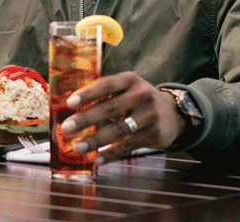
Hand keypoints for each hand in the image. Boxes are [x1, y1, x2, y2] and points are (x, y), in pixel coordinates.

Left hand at [59, 71, 184, 165]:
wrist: (172, 113)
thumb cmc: (138, 99)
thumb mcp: (126, 87)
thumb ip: (104, 93)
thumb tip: (70, 106)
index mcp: (130, 80)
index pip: (106, 85)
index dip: (87, 93)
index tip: (70, 103)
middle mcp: (141, 96)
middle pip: (110, 108)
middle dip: (86, 119)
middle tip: (66, 128)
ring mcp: (149, 116)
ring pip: (118, 130)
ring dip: (96, 140)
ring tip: (77, 147)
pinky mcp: (153, 135)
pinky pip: (127, 146)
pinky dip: (110, 154)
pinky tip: (96, 159)